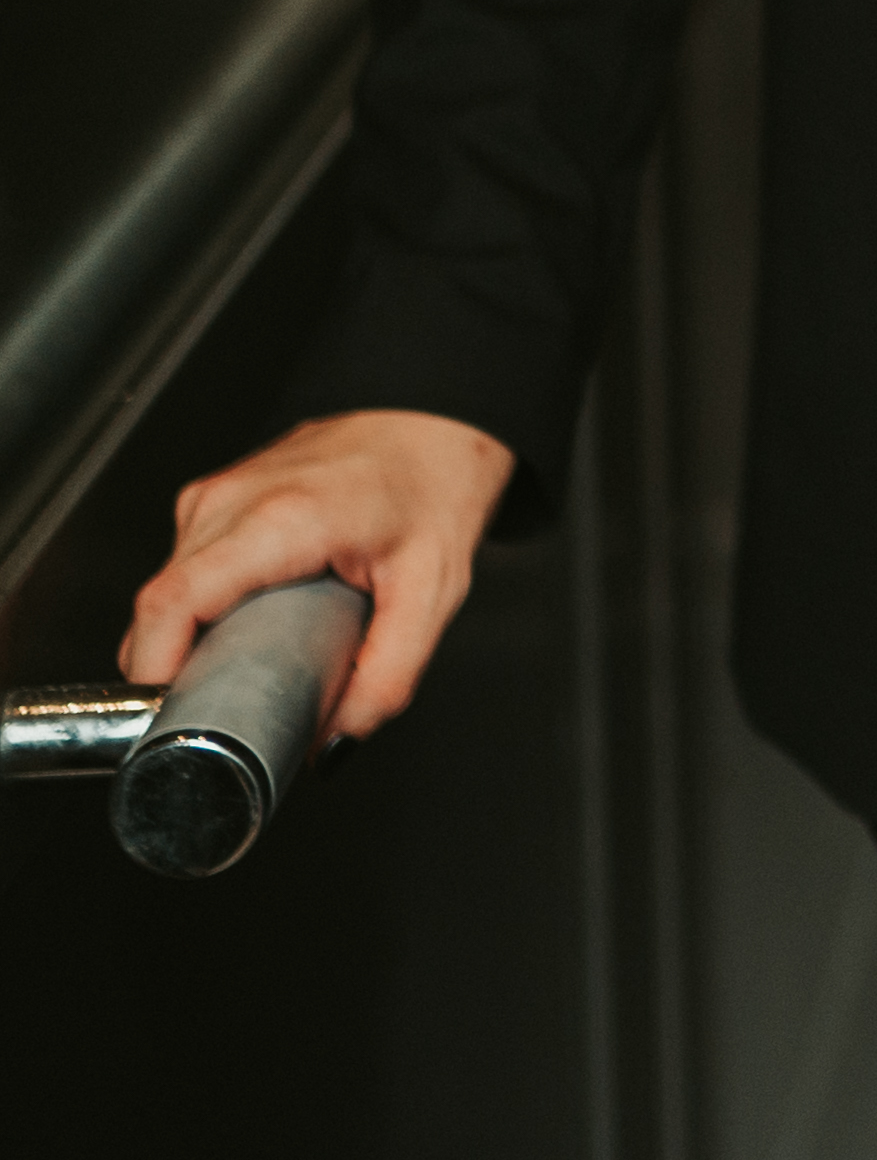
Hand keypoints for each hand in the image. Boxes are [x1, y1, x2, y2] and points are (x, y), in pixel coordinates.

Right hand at [122, 409, 517, 742]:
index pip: (169, 604)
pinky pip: (183, 568)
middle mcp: (230, 500)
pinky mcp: (213, 497)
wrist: (439, 418)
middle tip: (225, 707)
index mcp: (278, 520)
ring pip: (166, 590)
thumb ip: (388, 675)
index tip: (172, 716)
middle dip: (175, 669)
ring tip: (244, 663)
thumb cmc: (438, 484)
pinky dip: (200, 606)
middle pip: (158, 607)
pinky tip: (245, 622)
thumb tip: (335, 741)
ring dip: (189, 637)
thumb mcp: (434, 592)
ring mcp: (215, 493)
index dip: (154, 671)